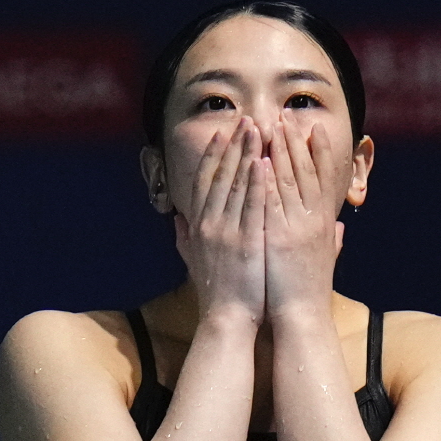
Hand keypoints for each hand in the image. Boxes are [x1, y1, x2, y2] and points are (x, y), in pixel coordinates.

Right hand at [175, 116, 265, 322]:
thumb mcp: (193, 262)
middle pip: (220, 175)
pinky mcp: (245, 243)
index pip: (204, 182)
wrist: (226, 321)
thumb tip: (178, 222)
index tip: (221, 133)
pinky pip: (251, 208)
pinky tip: (263, 163)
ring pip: (235, 185)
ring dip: (245, 154)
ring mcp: (226, 233)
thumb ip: (185, 238)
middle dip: (233, 144)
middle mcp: (209, 224)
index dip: (212, 155)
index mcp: (199, 227)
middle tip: (245, 119)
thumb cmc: (215, 294)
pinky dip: (255, 184)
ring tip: (257, 129)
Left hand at [262, 115, 343, 319]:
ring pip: (291, 181)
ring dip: (282, 151)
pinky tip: (262, 161)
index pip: (324, 179)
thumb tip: (341, 228)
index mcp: (323, 223)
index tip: (314, 128)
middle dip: (297, 142)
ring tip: (274, 125)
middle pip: (308, 172)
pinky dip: (268, 182)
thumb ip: (333, 241)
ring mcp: (298, 228)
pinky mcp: (280, 239)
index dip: (320, 152)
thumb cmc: (310, 291)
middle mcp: (314, 221)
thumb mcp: (326, 259)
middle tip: (288, 115)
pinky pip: (273, 204)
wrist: (303, 317)